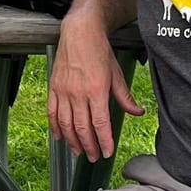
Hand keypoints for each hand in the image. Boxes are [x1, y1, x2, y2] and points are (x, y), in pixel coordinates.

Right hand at [46, 18, 142, 161]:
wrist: (79, 33)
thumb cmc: (99, 51)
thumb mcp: (116, 74)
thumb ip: (125, 97)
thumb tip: (137, 112)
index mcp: (97, 90)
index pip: (101, 124)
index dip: (104, 141)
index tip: (107, 152)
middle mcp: (78, 93)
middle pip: (82, 128)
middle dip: (89, 146)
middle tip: (93, 157)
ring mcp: (64, 91)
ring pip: (66, 124)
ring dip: (72, 141)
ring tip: (78, 152)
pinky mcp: (53, 88)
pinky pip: (52, 112)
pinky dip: (55, 127)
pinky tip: (60, 136)